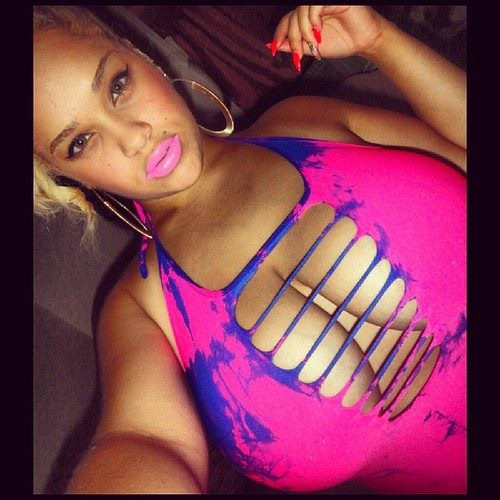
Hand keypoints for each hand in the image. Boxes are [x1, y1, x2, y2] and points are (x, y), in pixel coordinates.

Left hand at [270, 6, 385, 70]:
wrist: (364, 42)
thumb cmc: (342, 42)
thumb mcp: (312, 48)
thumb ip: (294, 46)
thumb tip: (272, 46)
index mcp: (307, 17)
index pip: (287, 20)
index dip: (279, 34)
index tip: (274, 49)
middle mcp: (312, 7)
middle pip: (292, 18)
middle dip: (293, 39)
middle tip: (299, 55)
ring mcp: (322, 2)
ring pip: (301, 12)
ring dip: (304, 32)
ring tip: (315, 44)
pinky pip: (314, 6)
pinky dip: (314, 20)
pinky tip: (320, 32)